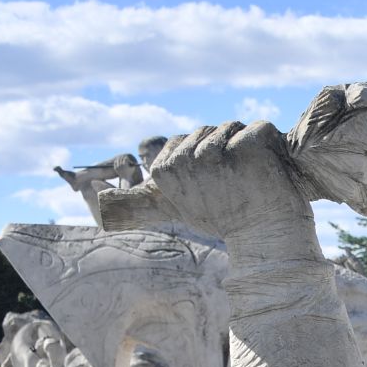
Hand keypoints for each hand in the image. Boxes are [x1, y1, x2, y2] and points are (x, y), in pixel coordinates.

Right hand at [104, 121, 319, 259]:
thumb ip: (146, 194)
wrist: (268, 240)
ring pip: (232, 127)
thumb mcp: (178, 206)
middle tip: (239, 184)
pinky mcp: (248, 145)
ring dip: (247, 147)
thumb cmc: (226, 223)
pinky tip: (270, 172)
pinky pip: (259, 127)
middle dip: (226, 149)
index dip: (206, 158)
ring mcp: (217, 151)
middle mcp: (184, 159)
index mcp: (164, 171)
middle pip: (208, 130)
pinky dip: (270, 144)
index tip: (217, 186)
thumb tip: (95, 191)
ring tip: (253, 179)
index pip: (186, 139)